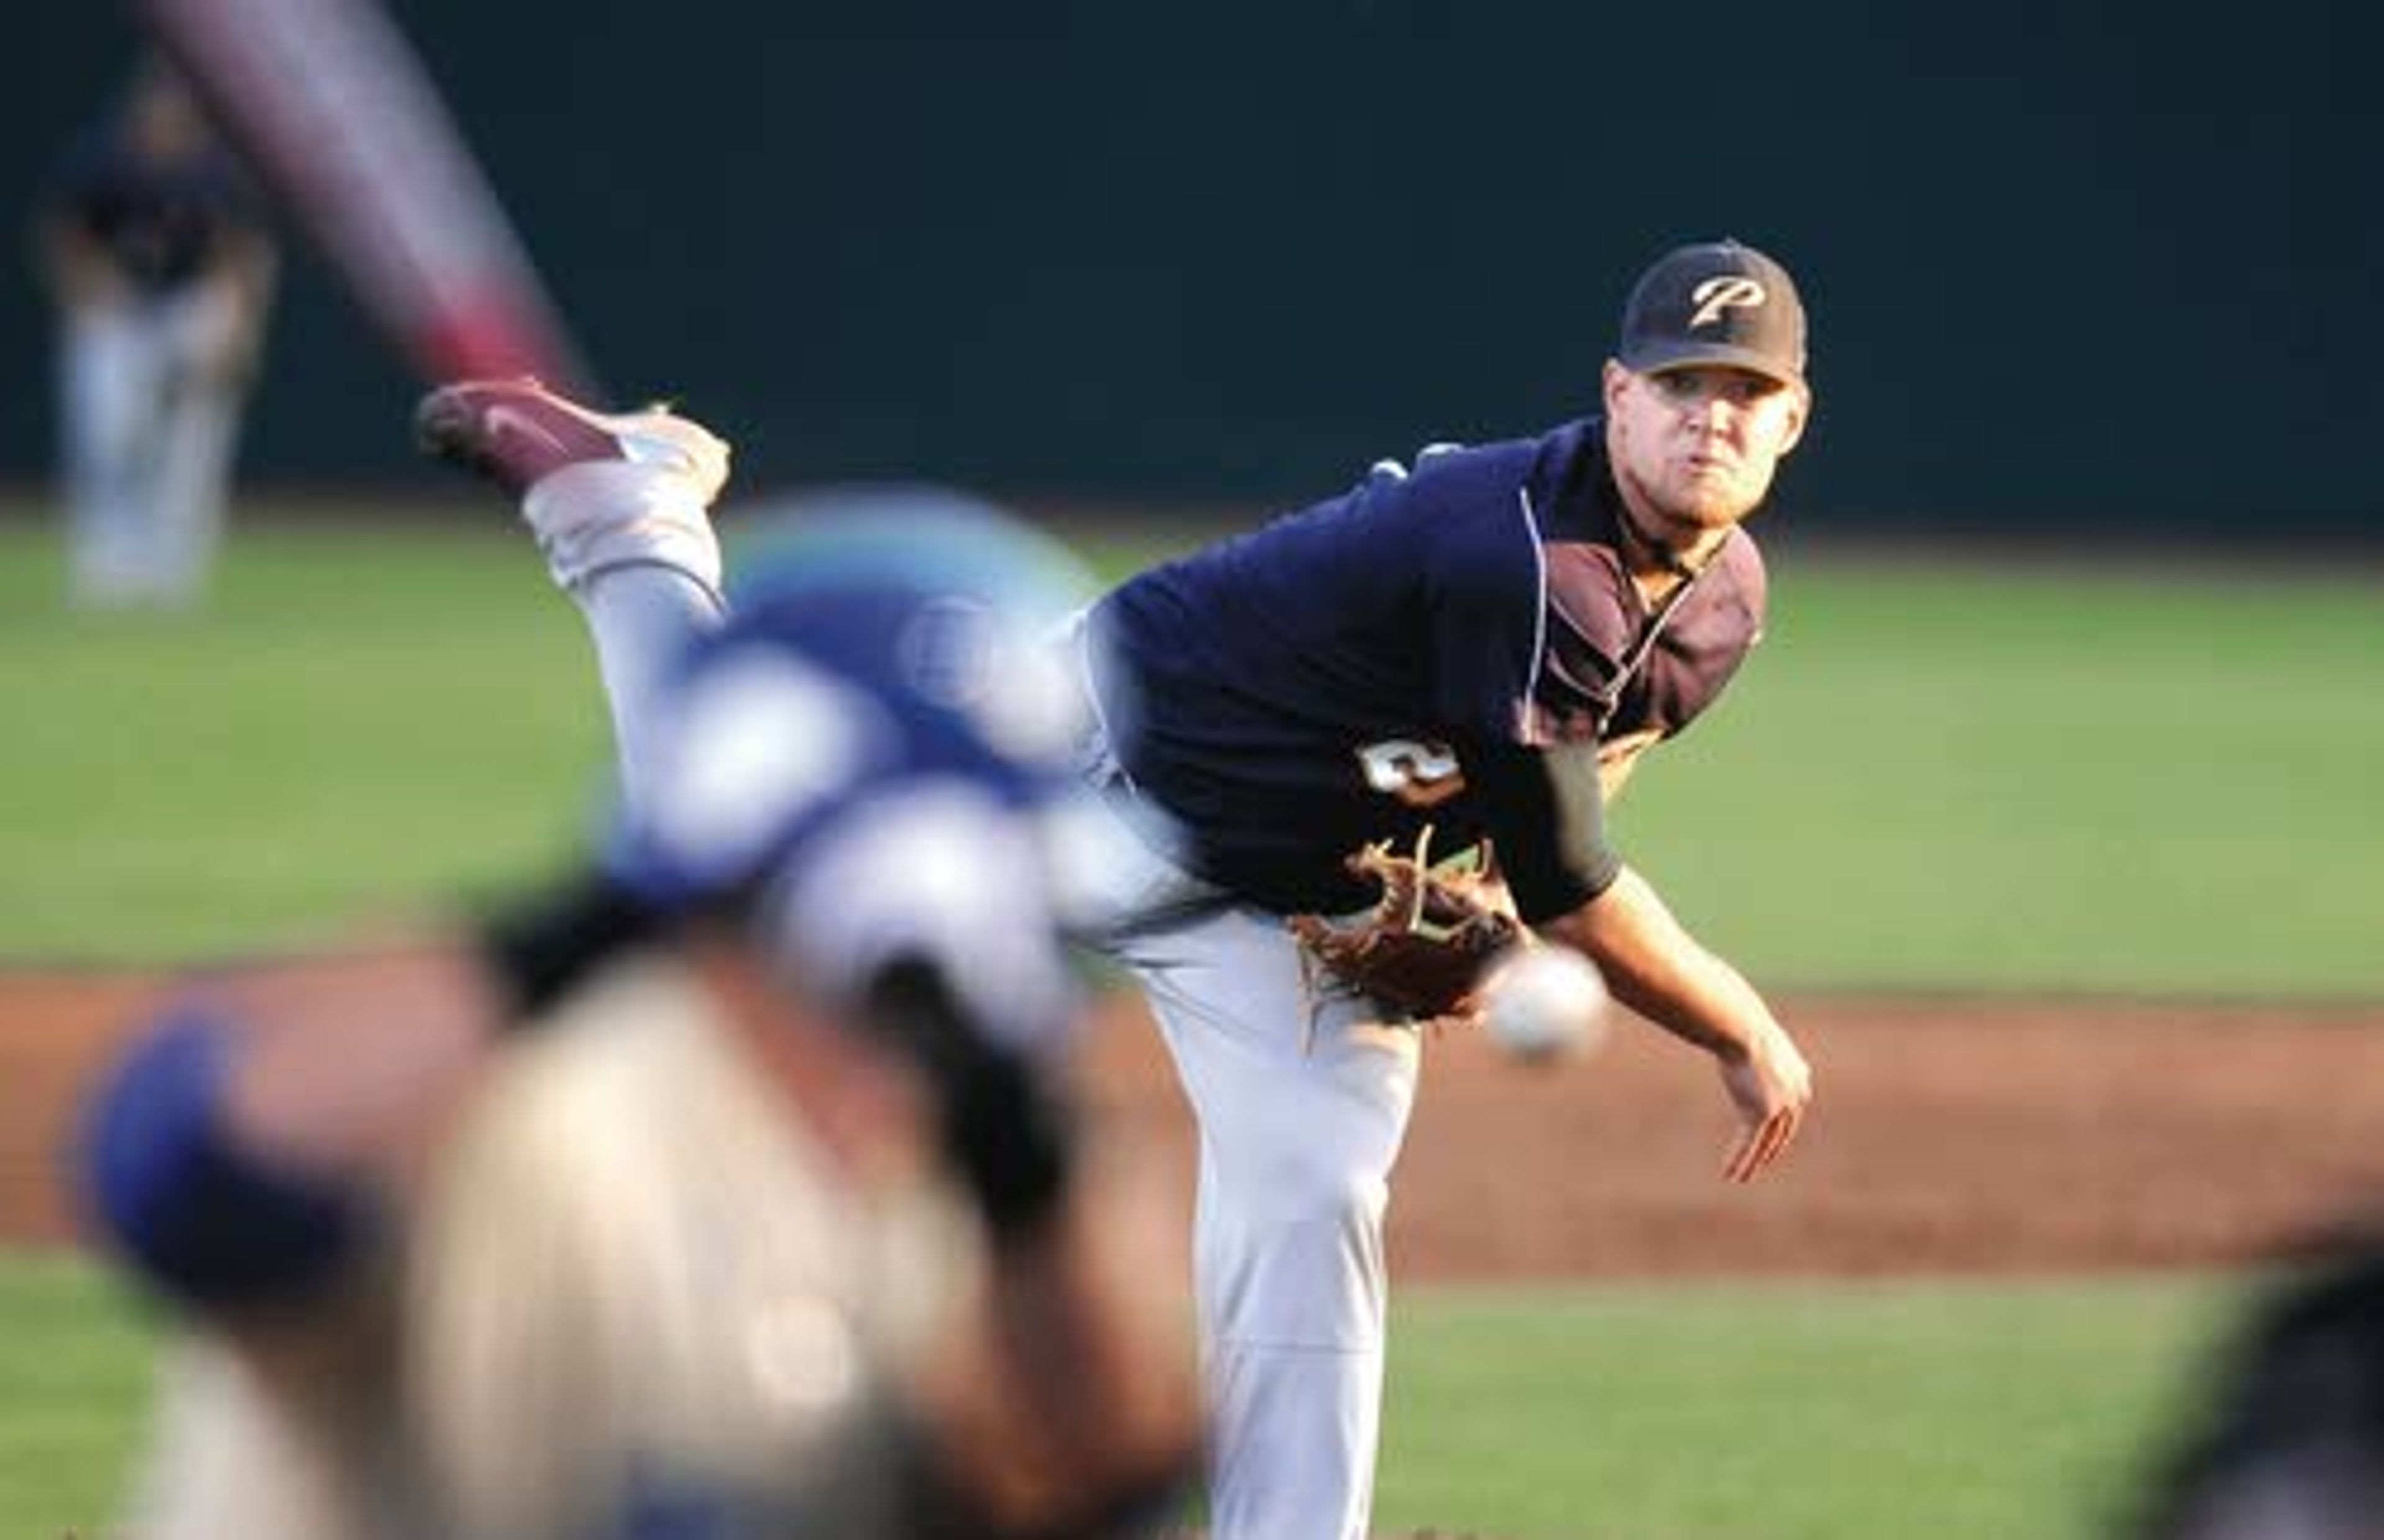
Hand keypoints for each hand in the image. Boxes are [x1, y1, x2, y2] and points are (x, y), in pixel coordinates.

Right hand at [1715, 1019, 1811, 1182]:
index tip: (1772, 1139)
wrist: (1743, 1029)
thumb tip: (1746, 1032)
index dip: (1783, 1128)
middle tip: (1760, 1164)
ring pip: (1766, 1144)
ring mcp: (1781, 1106)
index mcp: (1799, 1076)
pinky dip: (1740, 1160)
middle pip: (1783, 1132)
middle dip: (1771, 1150)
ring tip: (1741, 1178)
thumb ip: (1760, 1048)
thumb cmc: (1744, 1025)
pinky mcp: (1763, 1114)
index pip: (1793, 1111)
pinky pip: (1751, 1144)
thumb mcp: (1759, 1037)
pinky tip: (1730, 1173)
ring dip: (1752, 1163)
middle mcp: (1795, 1095)